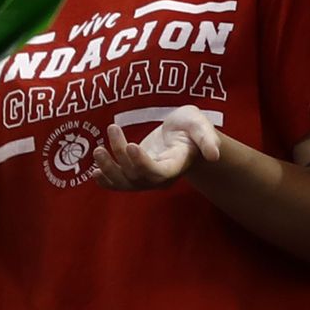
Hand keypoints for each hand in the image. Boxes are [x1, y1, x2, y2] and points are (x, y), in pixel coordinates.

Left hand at [92, 105, 221, 190]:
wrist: (185, 133)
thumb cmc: (193, 127)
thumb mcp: (202, 126)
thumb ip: (208, 139)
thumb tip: (214, 155)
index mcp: (176, 165)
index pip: (157, 172)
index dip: (142, 163)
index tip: (131, 146)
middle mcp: (160, 176)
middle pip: (136, 178)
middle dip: (119, 163)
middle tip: (104, 145)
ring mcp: (147, 177)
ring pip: (125, 182)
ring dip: (108, 169)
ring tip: (98, 150)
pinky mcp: (136, 172)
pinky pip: (120, 183)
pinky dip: (107, 181)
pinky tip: (95, 172)